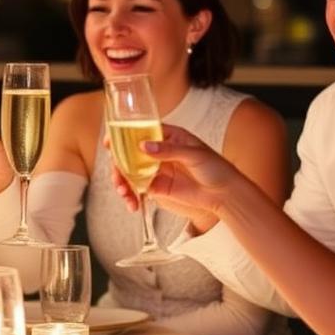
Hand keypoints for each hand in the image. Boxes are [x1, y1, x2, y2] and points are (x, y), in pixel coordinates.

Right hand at [106, 129, 221, 229]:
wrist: (225, 194)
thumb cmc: (215, 167)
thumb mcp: (193, 154)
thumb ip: (168, 150)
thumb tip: (143, 147)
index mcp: (168, 136)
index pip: (140, 131)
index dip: (122, 135)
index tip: (110, 141)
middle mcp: (159, 152)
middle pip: (129, 153)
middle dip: (118, 164)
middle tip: (116, 176)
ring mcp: (156, 169)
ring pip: (130, 172)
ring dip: (122, 182)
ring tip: (124, 193)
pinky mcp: (157, 187)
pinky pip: (138, 189)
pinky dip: (131, 196)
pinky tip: (132, 203)